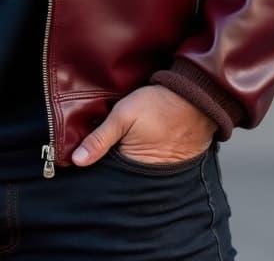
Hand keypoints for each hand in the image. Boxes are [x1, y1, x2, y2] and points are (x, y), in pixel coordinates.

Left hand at [71, 85, 215, 166]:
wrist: (195, 97)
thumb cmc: (158, 105)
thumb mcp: (123, 115)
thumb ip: (100, 139)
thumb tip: (77, 161)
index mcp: (134, 167)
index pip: (108, 176)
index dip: (96, 168)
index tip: (83, 160)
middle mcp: (149, 176)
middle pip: (122, 176)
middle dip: (111, 167)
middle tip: (100, 152)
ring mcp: (162, 170)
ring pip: (135, 172)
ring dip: (127, 162)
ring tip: (120, 146)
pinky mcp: (171, 162)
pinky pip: (151, 166)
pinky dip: (142, 158)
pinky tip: (136, 145)